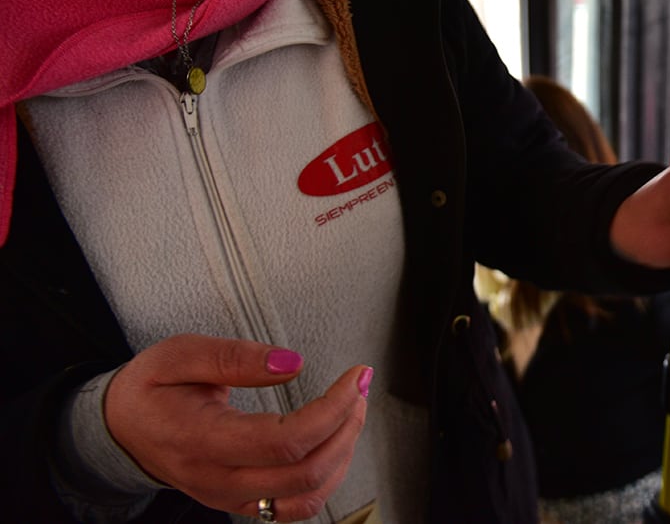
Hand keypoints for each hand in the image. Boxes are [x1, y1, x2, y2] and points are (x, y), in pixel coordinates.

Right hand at [104, 334, 370, 521]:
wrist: (118, 429)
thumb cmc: (151, 387)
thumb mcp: (180, 354)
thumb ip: (235, 357)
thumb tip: (292, 364)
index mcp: (200, 440)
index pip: (283, 441)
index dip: (331, 410)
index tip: (353, 376)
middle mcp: (216, 480)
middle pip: (303, 473)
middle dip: (346, 427)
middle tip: (359, 385)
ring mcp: (228, 498)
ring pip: (306, 498)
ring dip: (343, 454)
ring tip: (353, 409)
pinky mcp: (239, 503)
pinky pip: (294, 507)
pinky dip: (327, 477)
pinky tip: (335, 440)